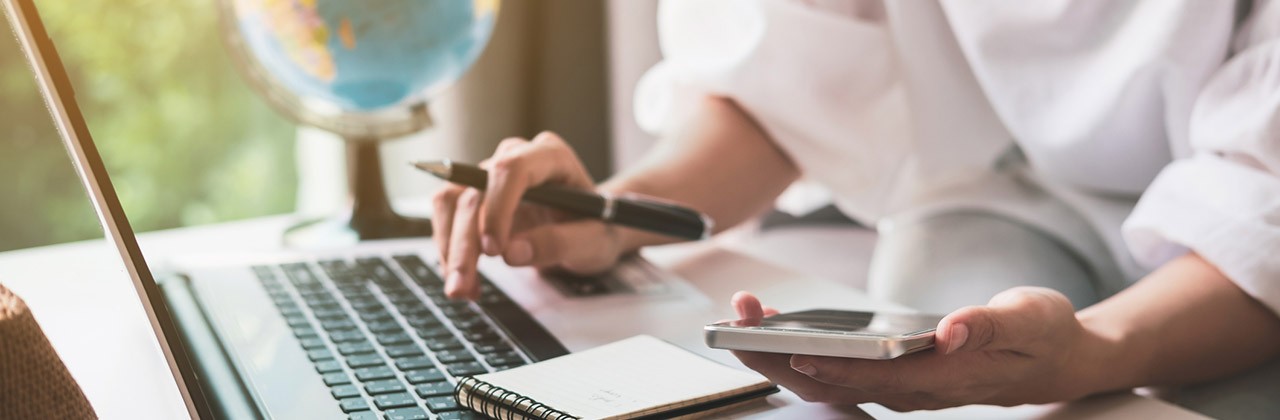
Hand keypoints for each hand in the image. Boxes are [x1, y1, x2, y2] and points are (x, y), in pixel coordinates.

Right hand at [431, 132, 625, 299]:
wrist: (588, 228)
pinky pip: (448, 217)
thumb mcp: (593, 241)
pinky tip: (467, 280)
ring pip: (451, 202)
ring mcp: (491, 175)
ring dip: (449, 248)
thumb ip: (559, 243)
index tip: (494, 251)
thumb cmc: (596, 227)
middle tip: (463, 286)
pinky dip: (450, 251)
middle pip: (475, 191)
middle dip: (464, 243)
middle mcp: (516, 157)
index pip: (511, 169)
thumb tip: (512, 253)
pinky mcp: (475, 195)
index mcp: (551, 156)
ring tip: (462, 289)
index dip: (497, 208)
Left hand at [728, 288, 1100, 410]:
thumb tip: (952, 329)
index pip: (878, 379)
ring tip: (747, 316)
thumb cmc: (1045, 337)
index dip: (834, 367)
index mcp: (946, 376)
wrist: (1059, 360)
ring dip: (782, 352)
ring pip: (830, 378)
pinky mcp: (895, 377)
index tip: (795, 351)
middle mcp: (916, 389)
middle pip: (836, 383)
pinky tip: (781, 327)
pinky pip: (839, 369)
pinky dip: (803, 349)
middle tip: (740, 322)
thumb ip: (991, 324)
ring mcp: (903, 386)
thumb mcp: (1032, 318)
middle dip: (782, 355)